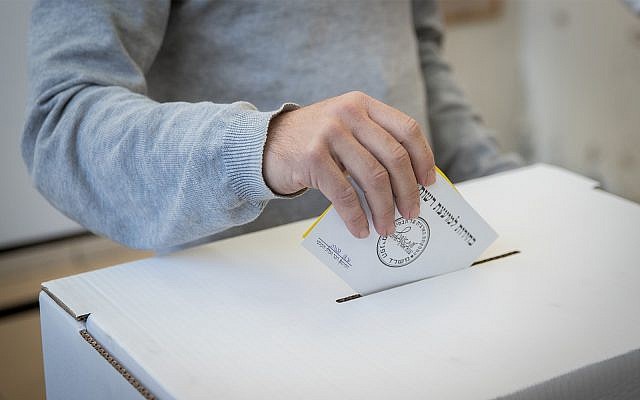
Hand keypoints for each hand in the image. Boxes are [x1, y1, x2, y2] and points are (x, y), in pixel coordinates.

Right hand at [263, 91, 435, 237]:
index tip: (428, 184)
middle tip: (411, 214)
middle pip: (394, 157)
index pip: (407, 130)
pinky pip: (345, 194)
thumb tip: (408, 185)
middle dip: (407, 191)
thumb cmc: (313, 142)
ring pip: (373, 178)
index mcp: (363, 105)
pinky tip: (360, 229)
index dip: (423, 159)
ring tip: (387, 227)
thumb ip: (372, 143)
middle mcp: (349, 114)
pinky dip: (356, 216)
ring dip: (385, 209)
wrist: (265, 144)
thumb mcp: (344, 128)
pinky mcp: (312, 158)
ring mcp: (329, 134)